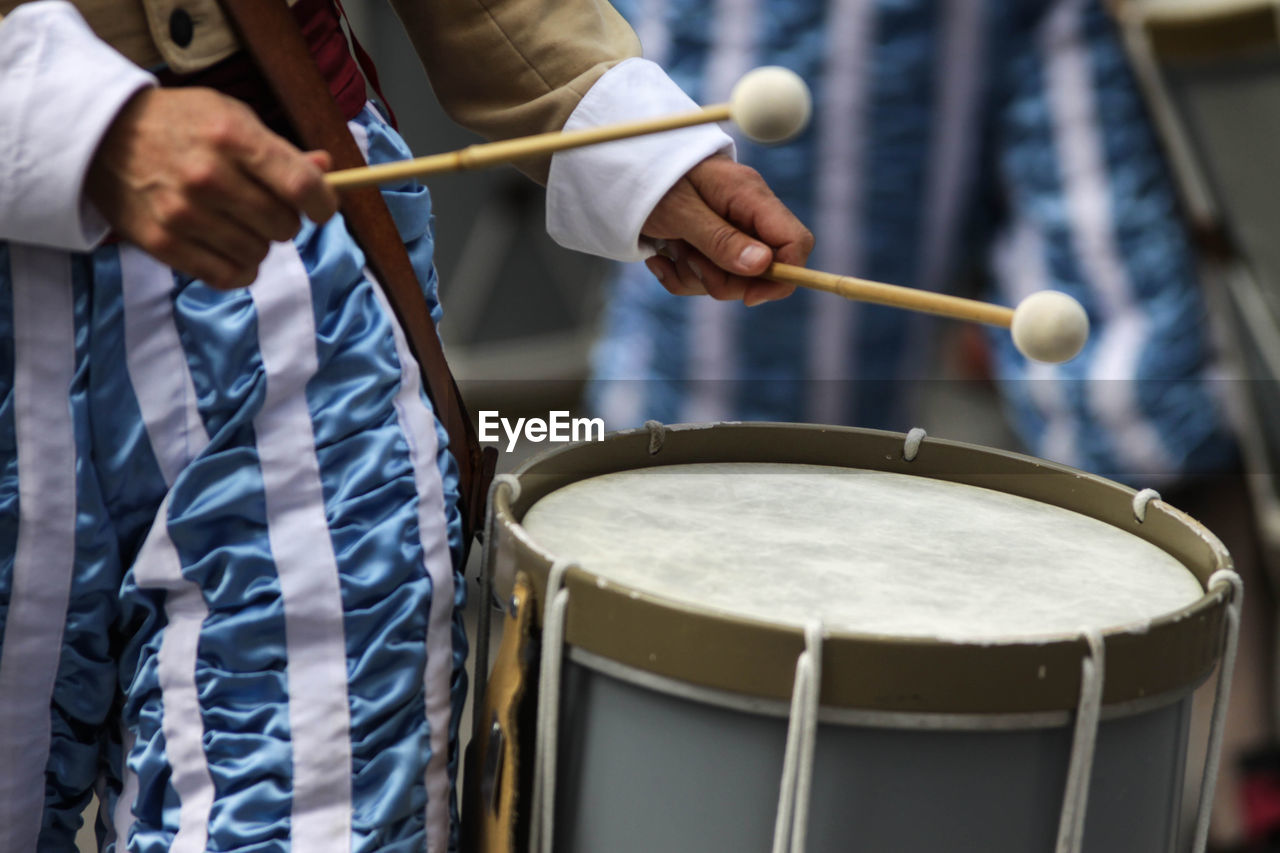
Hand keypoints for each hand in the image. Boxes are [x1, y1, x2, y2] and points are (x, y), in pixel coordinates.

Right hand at [86, 87, 338, 288]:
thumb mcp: (231, 118)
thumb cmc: (180, 124)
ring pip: (259, 253)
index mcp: (231, 137)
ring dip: (259, 243)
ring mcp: (183, 213)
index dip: (323, 204)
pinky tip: (231, 250)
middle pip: (284, 225)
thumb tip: (326, 171)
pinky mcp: (163, 243)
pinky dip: (240, 268)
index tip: (321, 208)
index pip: (301, 186)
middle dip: (286, 220)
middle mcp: (208, 176)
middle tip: (266, 207)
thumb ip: (279, 150)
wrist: (102, 136)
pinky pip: (228, 277)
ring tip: (238, 222)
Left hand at [641, 154, 812, 306]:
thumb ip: (720, 239)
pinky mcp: (707, 247)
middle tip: (687, 257)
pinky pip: (703, 281)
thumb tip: (762, 266)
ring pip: (728, 281)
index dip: (782, 275)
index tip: (748, 296)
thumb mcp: (681, 211)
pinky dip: (679, 276)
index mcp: (750, 197)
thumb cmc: (650, 181)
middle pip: (761, 272)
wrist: (620, 171)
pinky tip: (659, 256)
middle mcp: (746, 216)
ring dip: (694, 275)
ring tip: (667, 247)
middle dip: (723, 279)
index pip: (795, 242)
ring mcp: (728, 232)